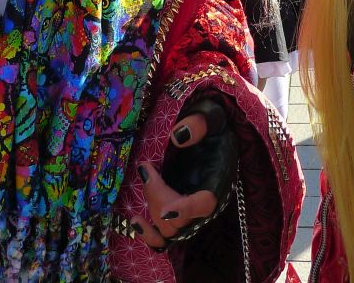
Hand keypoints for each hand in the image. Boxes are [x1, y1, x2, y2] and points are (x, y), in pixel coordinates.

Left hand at [134, 97, 236, 250]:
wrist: (211, 131)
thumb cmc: (212, 123)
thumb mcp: (211, 115)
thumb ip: (199, 123)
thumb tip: (178, 136)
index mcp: (218, 180)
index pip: (205, 204)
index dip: (186, 210)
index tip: (166, 210)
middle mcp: (204, 203)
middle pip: (180, 221)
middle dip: (159, 197)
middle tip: (146, 168)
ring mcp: (190, 213)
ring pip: (169, 230)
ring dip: (152, 207)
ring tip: (144, 176)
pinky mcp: (177, 215)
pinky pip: (164, 238)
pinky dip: (149, 235)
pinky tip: (135, 220)